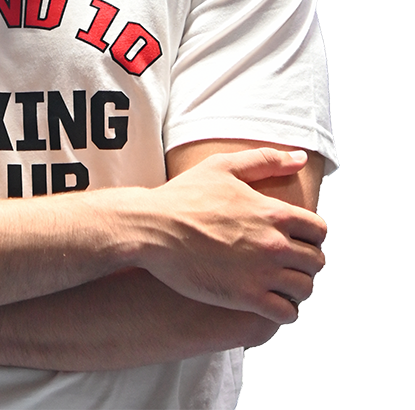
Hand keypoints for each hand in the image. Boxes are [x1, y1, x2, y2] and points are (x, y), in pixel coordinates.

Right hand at [139, 148, 326, 322]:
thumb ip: (266, 160)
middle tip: (287, 261)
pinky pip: (285, 313)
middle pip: (315, 261)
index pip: (318, 230)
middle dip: (305, 261)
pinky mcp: (245, 297)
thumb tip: (299, 158)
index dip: (311, 235)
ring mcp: (261, 272)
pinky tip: (269, 300)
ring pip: (304, 288)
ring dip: (296, 286)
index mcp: (273, 212)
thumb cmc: (183, 196)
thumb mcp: (223, 167)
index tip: (297, 239)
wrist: (153, 228)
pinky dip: (284, 310)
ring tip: (280, 282)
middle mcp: (274, 243)